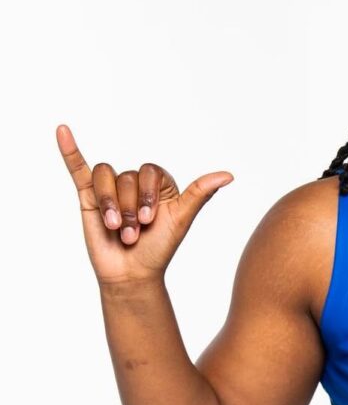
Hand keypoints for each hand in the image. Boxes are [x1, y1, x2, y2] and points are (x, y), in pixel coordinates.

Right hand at [57, 123, 233, 286]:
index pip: (151, 171)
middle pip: (127, 176)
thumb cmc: (159, 249)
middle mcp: (136, 183)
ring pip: (106, 177)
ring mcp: (111, 189)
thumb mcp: (181, 219)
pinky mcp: (89, 196)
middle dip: (130, 208)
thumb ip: (200, 193)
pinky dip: (70, 149)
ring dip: (112, 205)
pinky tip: (62, 130)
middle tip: (134, 233)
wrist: (132, 274)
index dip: (149, 194)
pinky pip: (79, 168)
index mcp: (160, 185)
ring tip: (116, 229)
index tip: (150, 220)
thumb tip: (229, 174)